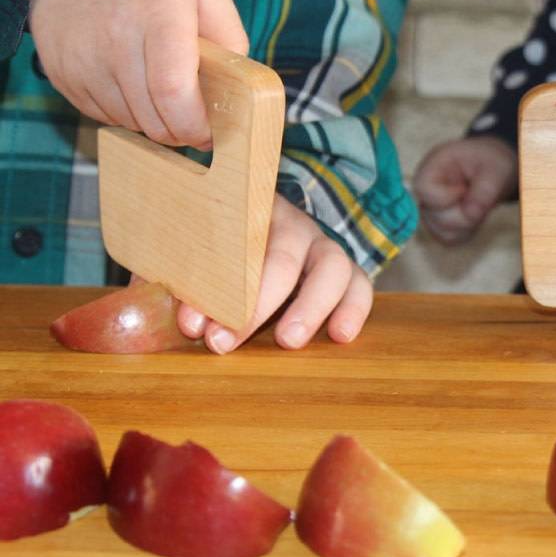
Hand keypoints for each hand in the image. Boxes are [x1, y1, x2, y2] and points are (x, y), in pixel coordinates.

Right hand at [29, 0, 247, 149]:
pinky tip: (129, 82)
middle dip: (177, 131)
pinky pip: (99, 113)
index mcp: (157, 12)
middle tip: (189, 121)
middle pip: (151, 117)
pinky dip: (121, 110)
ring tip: (158, 93)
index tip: (207, 134)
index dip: (193, 125)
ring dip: (149, 120)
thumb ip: (231, 41)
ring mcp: (79, 54)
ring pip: (126, 120)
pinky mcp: (57, 68)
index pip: (173, 92)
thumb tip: (238, 95)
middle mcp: (112, 34)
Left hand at [172, 195, 372, 353]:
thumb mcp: (204, 259)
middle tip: (230, 340)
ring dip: (311, 307)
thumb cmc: (228, 251)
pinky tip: (339, 336)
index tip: (197, 326)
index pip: (236, 245)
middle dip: (259, 302)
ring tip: (290, 341)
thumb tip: (194, 326)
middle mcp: (294, 227)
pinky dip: (353, 310)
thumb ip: (195, 289)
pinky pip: (359, 286)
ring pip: (333, 266)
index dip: (215, 287)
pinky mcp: (347, 273)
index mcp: (250, 216)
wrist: (261, 235)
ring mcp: (324, 248)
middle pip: (285, 256)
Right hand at [413, 136, 517, 244]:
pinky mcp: (438, 226)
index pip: (423, 190)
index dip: (446, 196)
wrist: (491, 172)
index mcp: (431, 167)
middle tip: (478, 196)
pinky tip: (473, 214)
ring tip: (476, 204)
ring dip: (467, 224)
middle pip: (435, 217)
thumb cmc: (489, 164)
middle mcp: (424, 191)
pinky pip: (450, 239)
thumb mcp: (494, 170)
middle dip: (464, 213)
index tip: (464, 188)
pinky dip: (467, 231)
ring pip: (443, 232)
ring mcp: (429, 211)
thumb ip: (485, 190)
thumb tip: (471, 214)